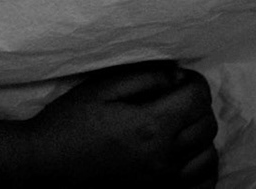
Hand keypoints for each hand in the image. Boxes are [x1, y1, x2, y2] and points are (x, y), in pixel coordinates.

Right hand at [30, 61, 216, 187]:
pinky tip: (184, 157)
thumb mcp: (101, 89)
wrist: (46, 169)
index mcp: (150, 126)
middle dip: (196, 105)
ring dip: (200, 136)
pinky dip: (202, 168)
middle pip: (207, 125)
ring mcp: (164, 184)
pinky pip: (203, 185)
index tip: (179, 79)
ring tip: (179, 128)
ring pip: (209, 155)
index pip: (198, 98)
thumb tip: (176, 76)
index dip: (193, 81)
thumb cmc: (68, 125)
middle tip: (175, 99)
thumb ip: (143, 78)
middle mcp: (164, 158)